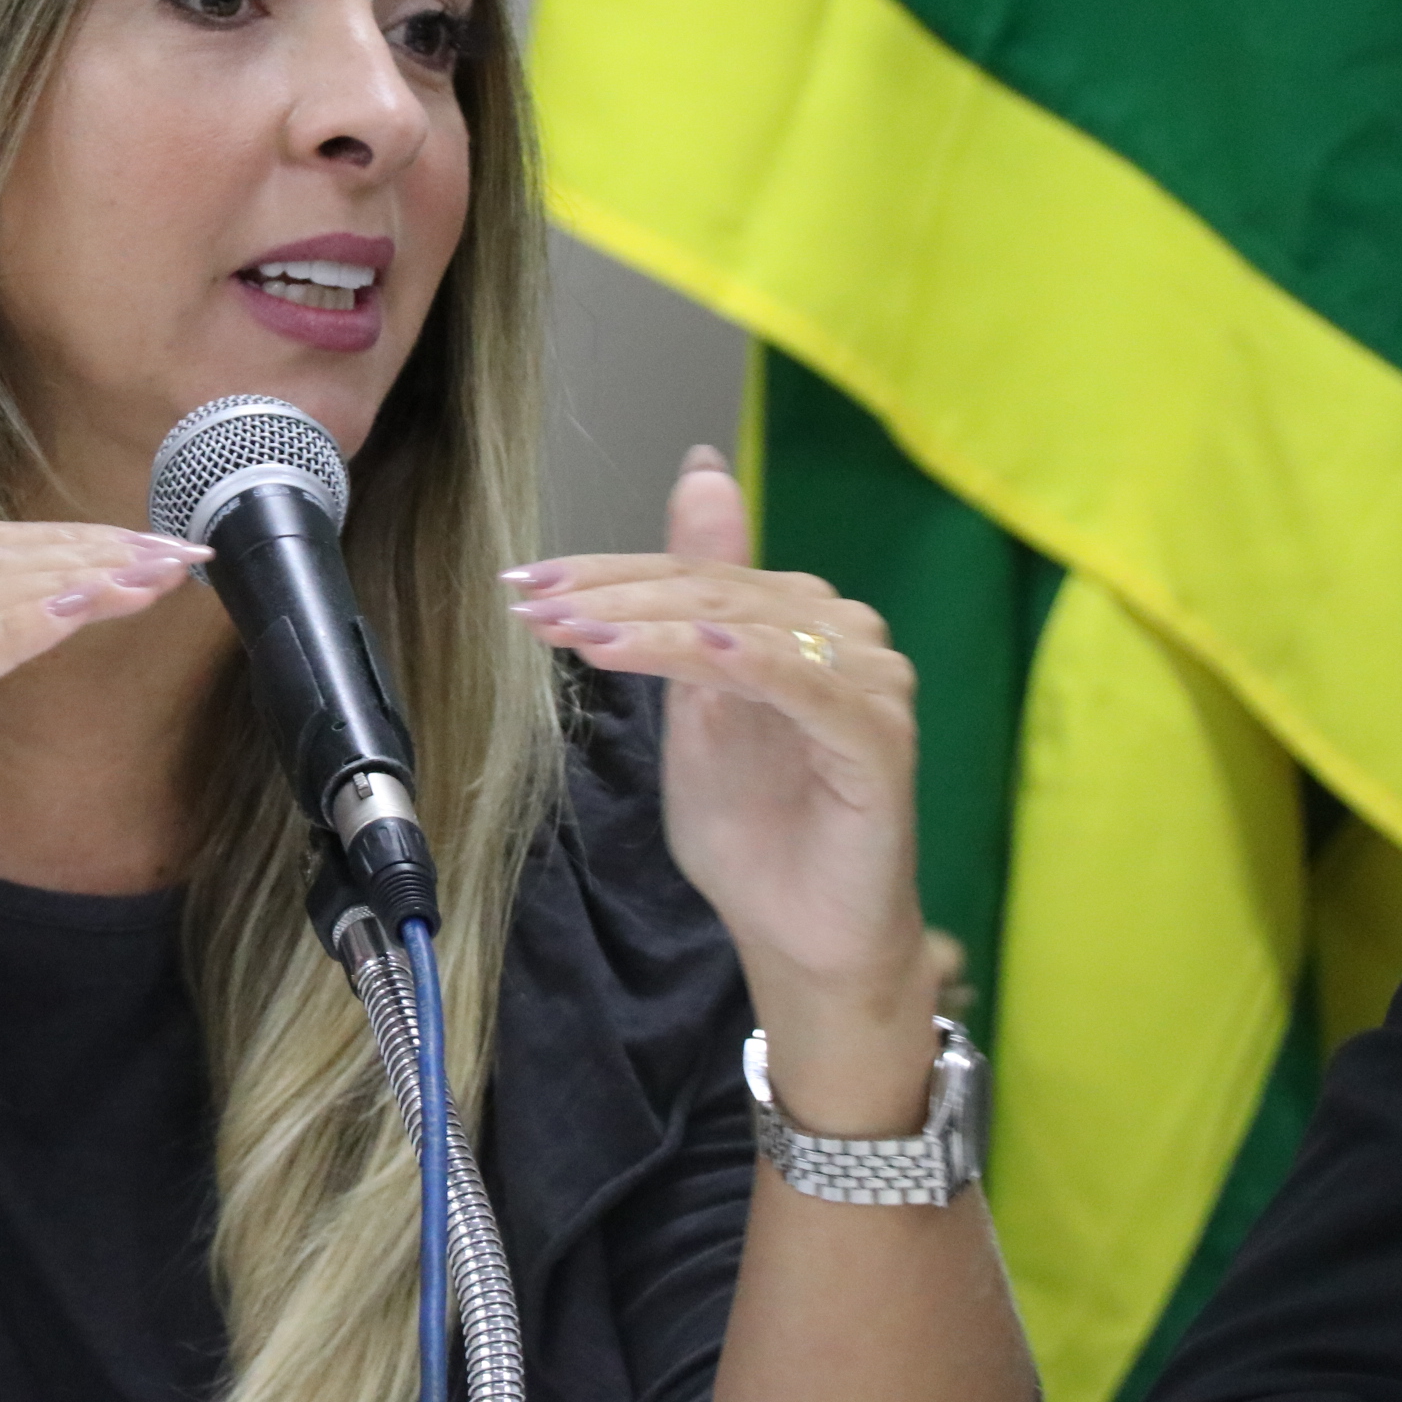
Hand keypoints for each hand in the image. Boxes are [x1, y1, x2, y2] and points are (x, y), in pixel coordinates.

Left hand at [503, 446, 937, 1131]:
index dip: (605, 572)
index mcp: (794, 617)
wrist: (800, 933)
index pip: (692, 572)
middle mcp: (842, 632)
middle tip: (534, 606)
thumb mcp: (694, 706)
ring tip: (581, 636)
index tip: (522, 581)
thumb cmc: (751, 827)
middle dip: (614, 598)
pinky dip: (751, 662)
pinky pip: (807, 687)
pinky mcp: (879, 738)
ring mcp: (868, 682)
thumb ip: (686, 606)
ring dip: (657, 628)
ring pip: (748, 630)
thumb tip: (701, 468)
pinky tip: (701, 649)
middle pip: (714, 592)